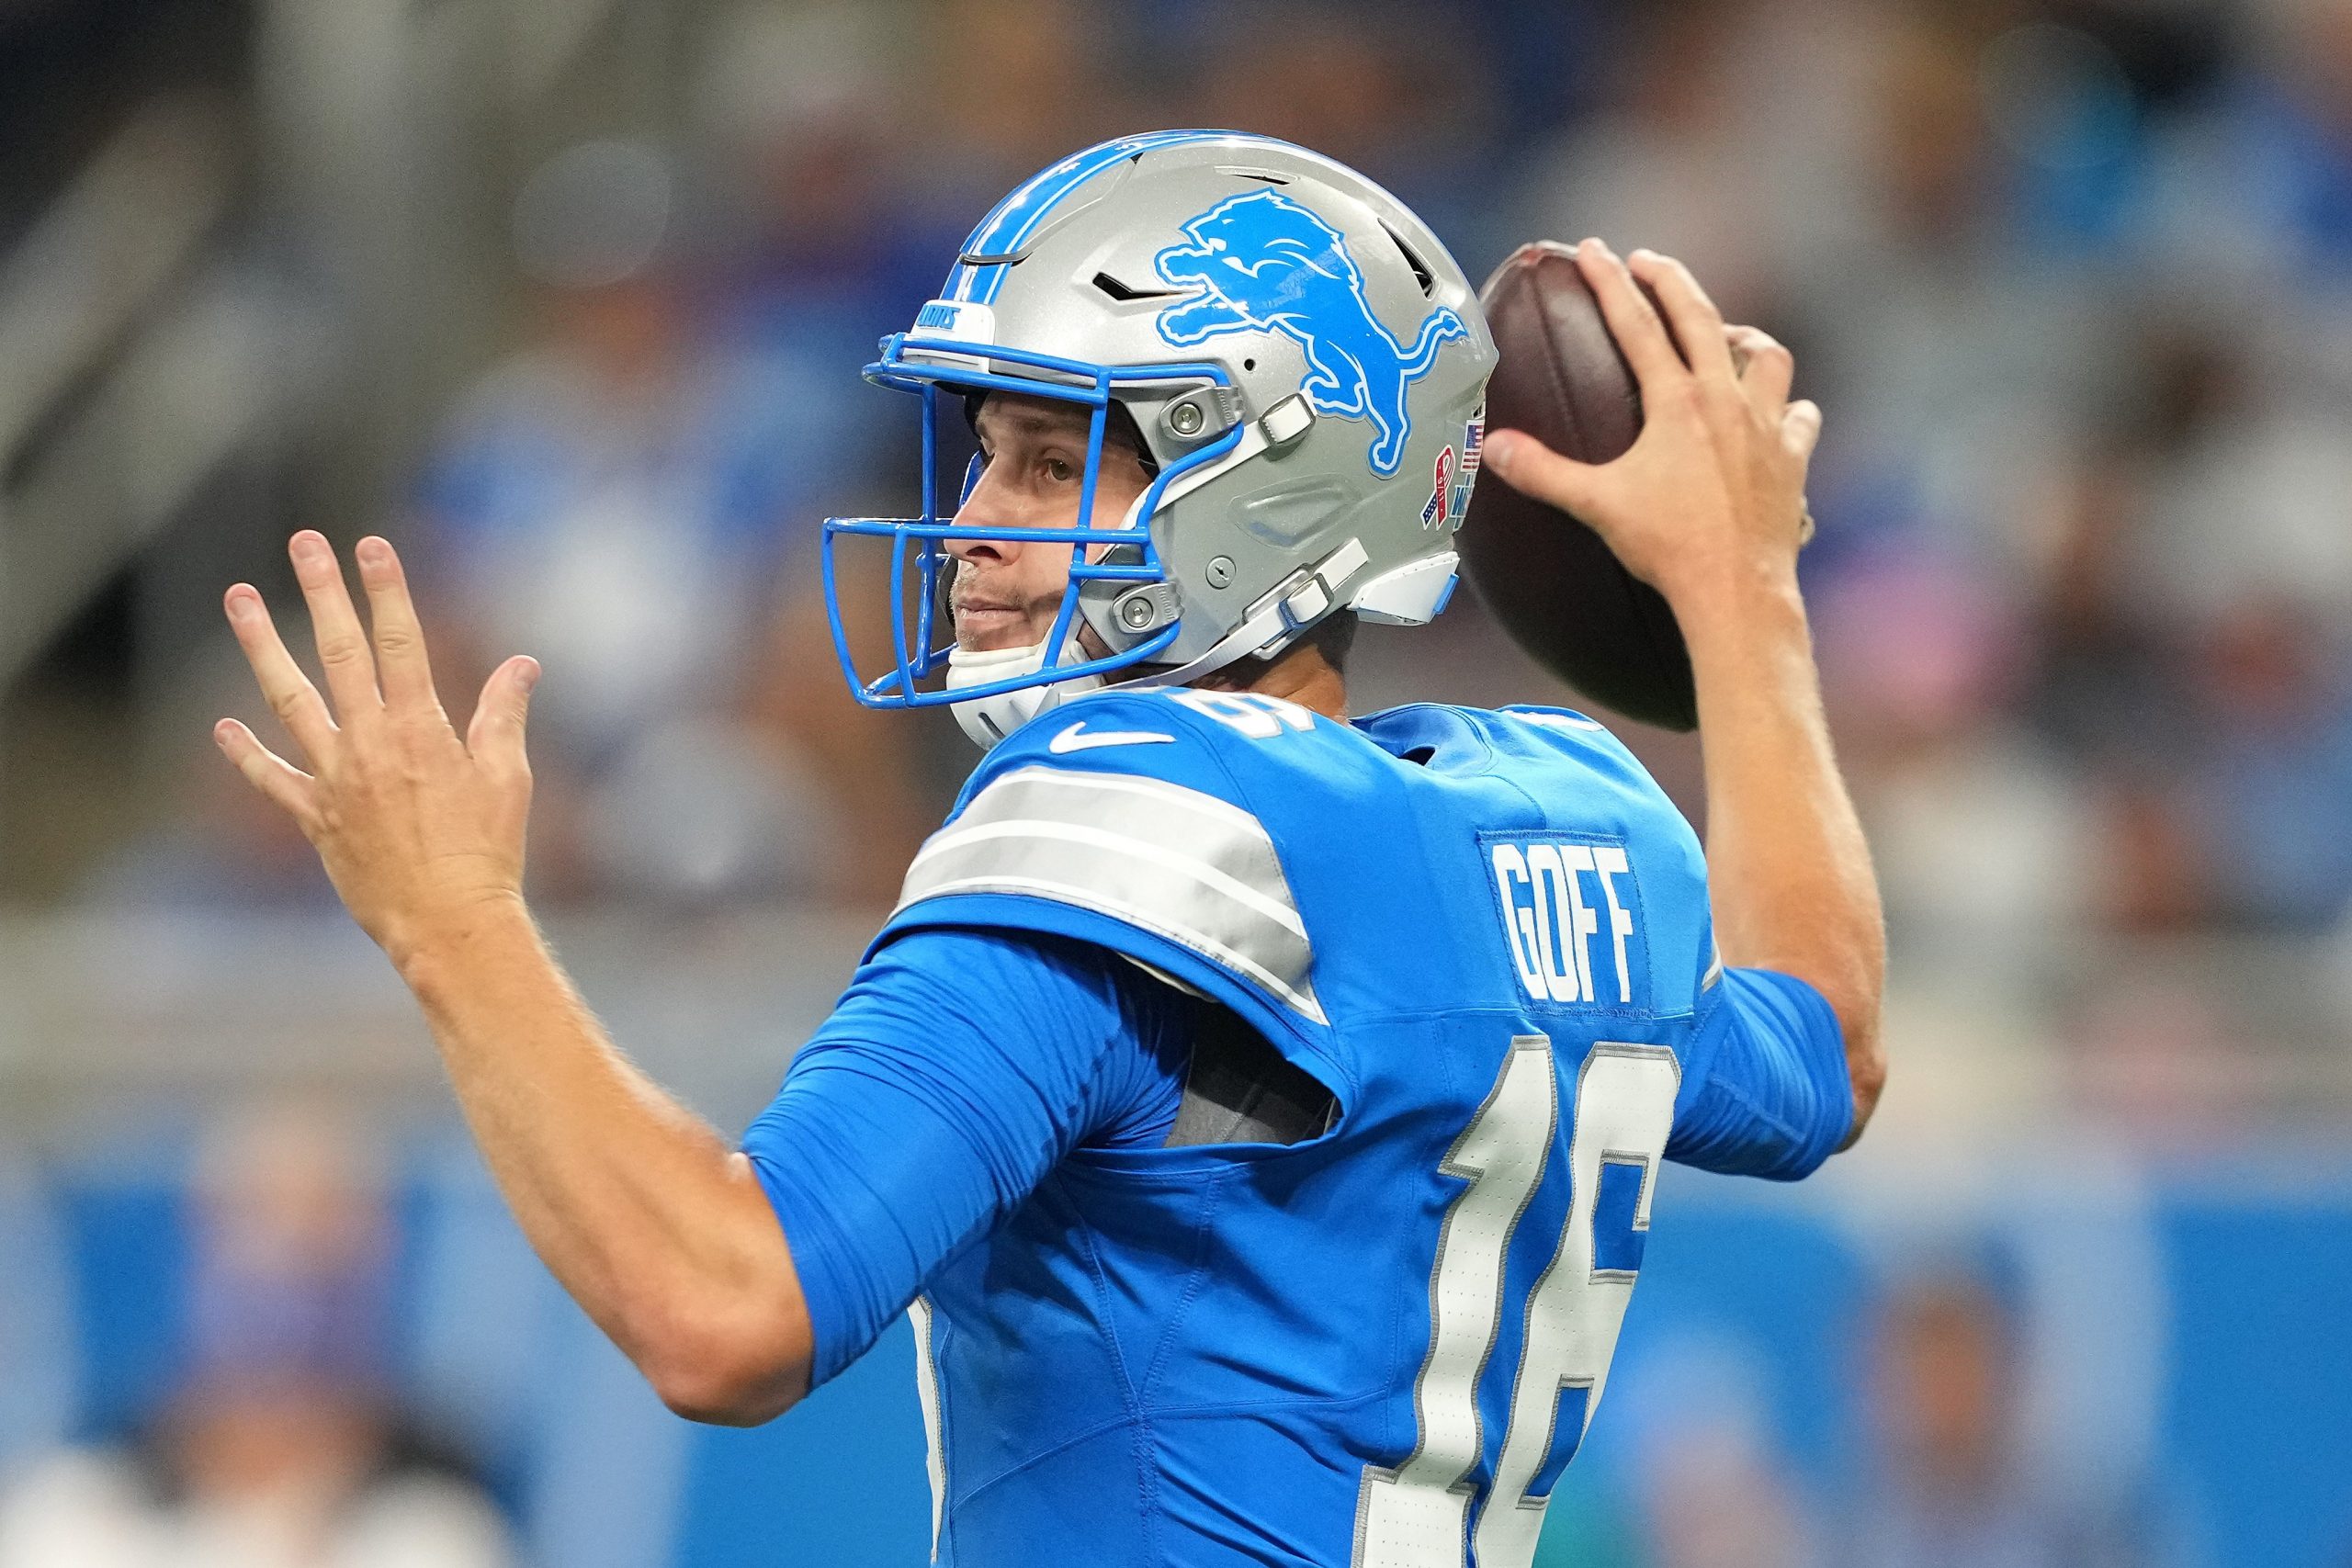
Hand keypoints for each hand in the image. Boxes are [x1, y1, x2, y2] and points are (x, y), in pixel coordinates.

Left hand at [216, 531, 538, 966]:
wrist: (447, 922)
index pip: (401, 642)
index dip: (386, 589)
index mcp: (421, 729)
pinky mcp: (315, 817)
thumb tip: (522, 664)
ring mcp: (335, 778)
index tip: (371, 546)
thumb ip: (503, 715)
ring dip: (262, 645)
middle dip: (322, 592)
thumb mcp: (509, 778)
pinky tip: (222, 725)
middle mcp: (370, 743)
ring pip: (289, 698)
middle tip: (304, 542)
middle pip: (340, 652)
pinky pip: (272, 778)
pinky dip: (246, 753)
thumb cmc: (488, 852)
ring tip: (239, 598)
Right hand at [1482, 239, 1820, 615]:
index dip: (1610, 282)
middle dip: (1671, 280)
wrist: (1736, 589)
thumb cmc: (1668, 547)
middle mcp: (1726, 401)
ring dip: (1743, 338)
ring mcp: (1767, 426)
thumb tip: (1492, 448)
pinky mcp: (1793, 459)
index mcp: (1677, 402)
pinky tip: (1778, 413)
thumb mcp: (1595, 505)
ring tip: (1725, 336)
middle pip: (1702, 317)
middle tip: (1647, 260)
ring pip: (1766, 356)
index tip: (1593, 249)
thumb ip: (1541, 472)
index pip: (1637, 324)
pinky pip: (1800, 416)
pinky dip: (1788, 408)